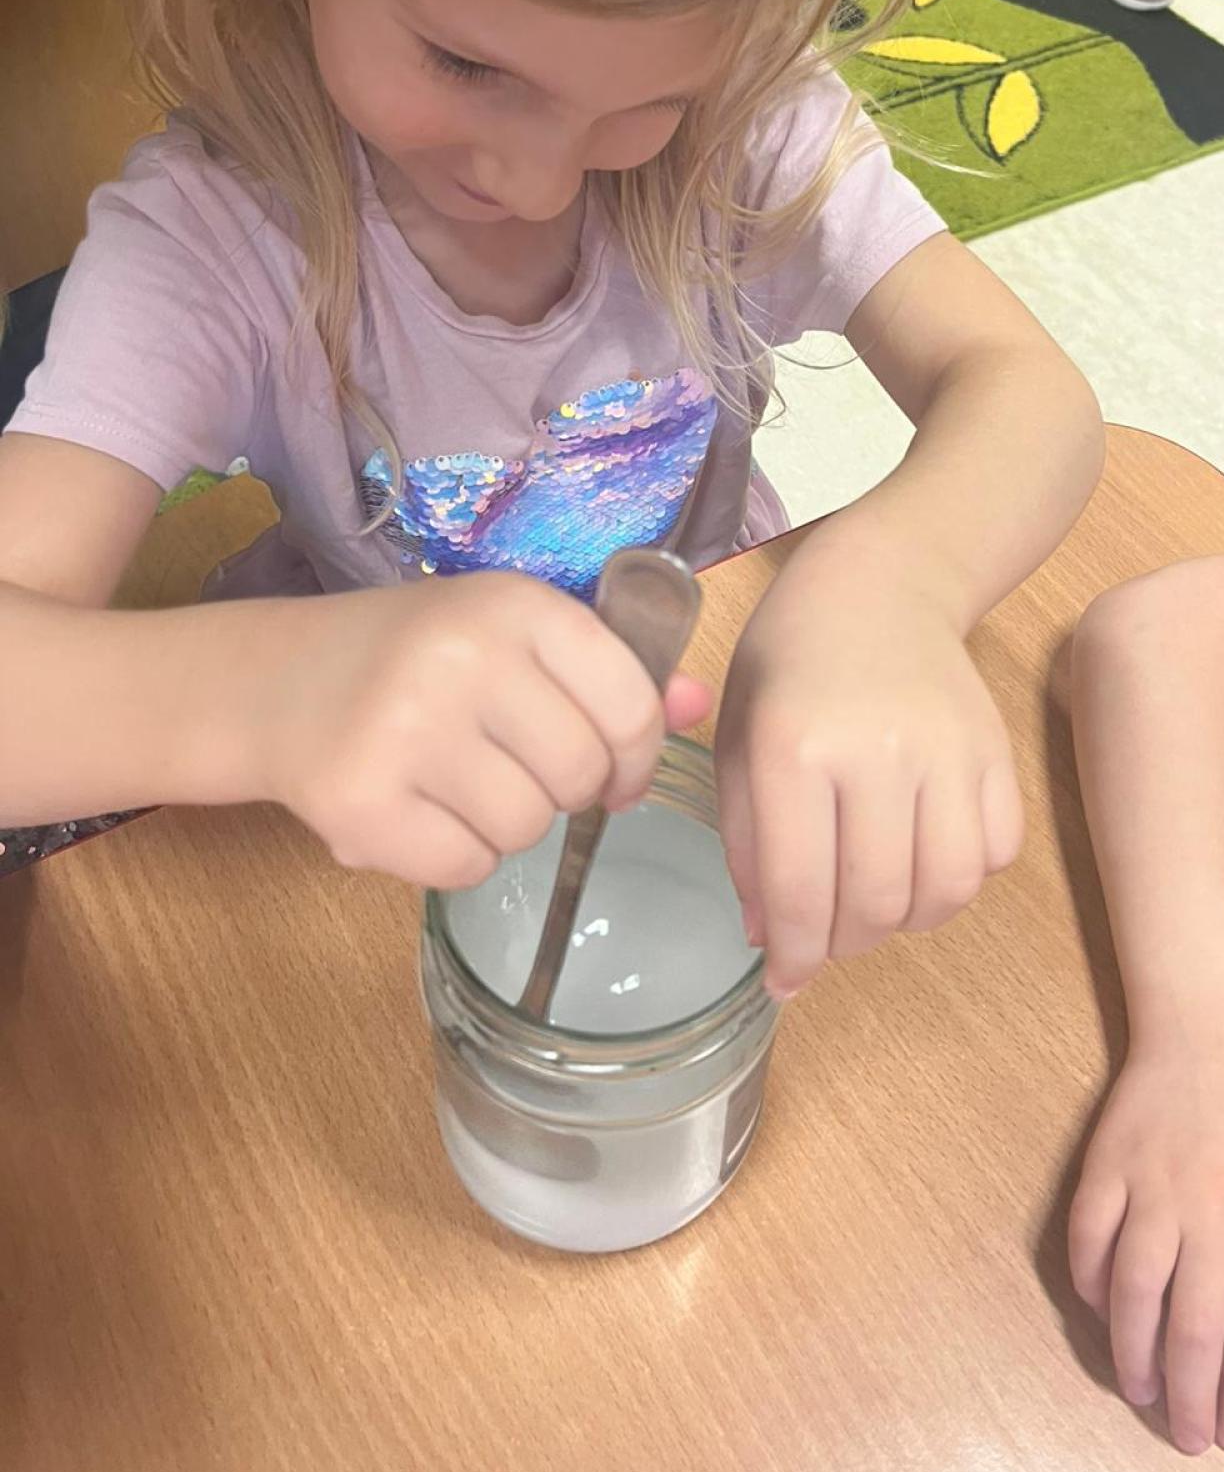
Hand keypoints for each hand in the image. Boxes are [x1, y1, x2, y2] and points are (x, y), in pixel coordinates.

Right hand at [240, 573, 710, 888]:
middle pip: (581, 774)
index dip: (637, 756)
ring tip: (460, 783)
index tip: (615, 771)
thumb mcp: (515, 638)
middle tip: (516, 768)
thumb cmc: (418, 657)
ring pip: (526, 827)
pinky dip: (456, 857)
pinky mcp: (359, 800)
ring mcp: (405, 729)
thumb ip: (613, 672)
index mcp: (515, 604)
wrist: (277, 680)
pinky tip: (422, 812)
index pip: (631, 705)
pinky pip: (465, 867)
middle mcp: (462, 656)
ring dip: (508, 825)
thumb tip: (699, 704)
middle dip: (565, 790)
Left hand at [715, 555, 1022, 998]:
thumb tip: (768, 936)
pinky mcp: (997, 751)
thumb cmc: (790, 661)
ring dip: (906, 920)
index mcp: (795, 748)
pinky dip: (961, 878)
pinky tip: (922, 855)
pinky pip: (995, 853)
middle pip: (876, 902)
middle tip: (826, 937)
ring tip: (874, 901)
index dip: (793, 955)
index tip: (786, 979)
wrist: (880, 583)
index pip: (800, 890)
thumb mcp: (738, 739)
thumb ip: (746, 840)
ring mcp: (948, 751)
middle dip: (845, 943)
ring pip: (946, 891)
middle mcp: (877, 752)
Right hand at [1069, 1044, 1223, 1454]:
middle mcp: (1214, 1215)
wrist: (1206, 1046)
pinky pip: (1087, 1243)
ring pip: (1133, 1294)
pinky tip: (1102, 1316)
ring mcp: (1154, 1190)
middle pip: (1194, 1330)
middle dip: (1188, 1398)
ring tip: (1140, 1392)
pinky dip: (1088, 1288)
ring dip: (1133, 1356)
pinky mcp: (1105, 1168)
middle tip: (1184, 1436)